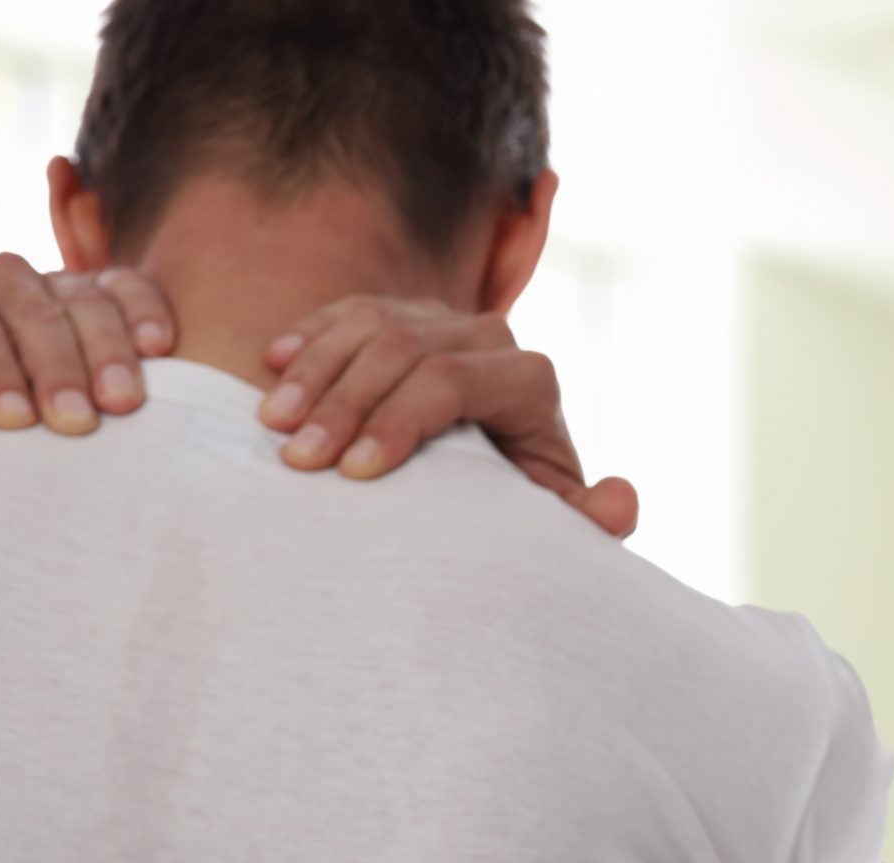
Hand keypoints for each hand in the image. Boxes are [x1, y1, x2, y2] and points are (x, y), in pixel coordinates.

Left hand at [0, 255, 177, 432]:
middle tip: (73, 423)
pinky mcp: (115, 293)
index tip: (11, 421)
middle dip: (51, 363)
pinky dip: (145, 313)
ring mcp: (62, 285)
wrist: (30, 434)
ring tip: (122, 407)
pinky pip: (132, 287)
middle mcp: (2, 285)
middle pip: (25, 304)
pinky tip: (159, 352)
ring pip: (82, 296)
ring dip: (104, 349)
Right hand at [259, 295, 639, 538]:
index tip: (354, 473)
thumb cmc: (516, 507)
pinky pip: (349, 309)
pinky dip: (309, 336)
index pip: (451, 382)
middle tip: (295, 458)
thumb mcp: (549, 521)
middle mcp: (491, 335)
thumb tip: (621, 500)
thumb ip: (585, 520)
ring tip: (273, 425)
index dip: (398, 422)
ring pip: (370, 323)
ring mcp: (443, 317)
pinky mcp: (403, 311)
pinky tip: (271, 365)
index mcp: (529, 380)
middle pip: (402, 350)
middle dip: (344, 404)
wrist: (497, 470)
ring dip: (315, 372)